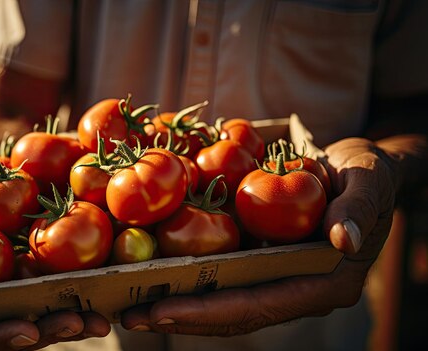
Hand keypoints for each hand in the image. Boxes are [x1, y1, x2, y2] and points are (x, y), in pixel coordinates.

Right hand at [0, 64, 108, 348]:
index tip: (25, 329)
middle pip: (11, 331)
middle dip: (43, 334)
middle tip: (75, 324)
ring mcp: (22, 281)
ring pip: (45, 316)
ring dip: (73, 323)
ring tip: (99, 319)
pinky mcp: (54, 263)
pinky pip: (73, 285)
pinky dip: (91, 292)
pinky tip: (113, 294)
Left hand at [119, 136, 415, 335]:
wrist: (360, 168)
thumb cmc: (368, 173)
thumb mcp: (369, 180)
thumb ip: (360, 208)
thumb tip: (343, 240)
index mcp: (323, 281)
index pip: (260, 304)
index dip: (211, 310)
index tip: (162, 310)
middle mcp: (295, 289)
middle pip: (233, 313)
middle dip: (182, 316)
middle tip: (131, 317)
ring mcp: (277, 278)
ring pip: (224, 302)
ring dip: (178, 305)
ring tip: (130, 306)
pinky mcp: (262, 263)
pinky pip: (223, 279)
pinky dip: (189, 280)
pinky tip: (154, 274)